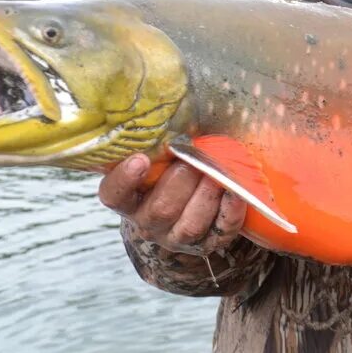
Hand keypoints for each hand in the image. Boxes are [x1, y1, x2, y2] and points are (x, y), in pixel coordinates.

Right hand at [98, 153, 245, 253]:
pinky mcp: (207, 244)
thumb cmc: (167, 173)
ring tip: (216, 172)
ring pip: (191, 225)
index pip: (114, 194)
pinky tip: (237, 191)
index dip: (125, 179)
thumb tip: (171, 107)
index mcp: (129, 200)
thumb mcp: (155, 159)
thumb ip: (156, 143)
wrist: (184, 208)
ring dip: (207, 195)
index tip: (140, 158)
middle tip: (192, 159)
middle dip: (180, 181)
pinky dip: (232, 210)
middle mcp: (148, 223)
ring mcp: (177, 238)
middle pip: (160, 210)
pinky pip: (221, 231)